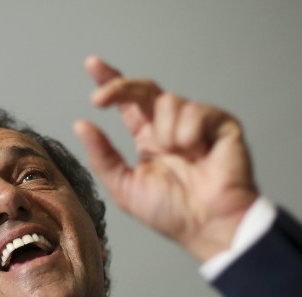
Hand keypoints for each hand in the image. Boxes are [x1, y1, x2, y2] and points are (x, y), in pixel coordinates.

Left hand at [73, 56, 258, 260]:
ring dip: (164, 130)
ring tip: (178, 155)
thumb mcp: (125, 187)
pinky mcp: (220, 123)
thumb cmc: (172, 214)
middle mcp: (170, 127)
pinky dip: (189, 132)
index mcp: (148, 140)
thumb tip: (81, 124)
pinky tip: (196, 152)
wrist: (208, 225)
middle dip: (119, 87)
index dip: (111, 83)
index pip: (128, 104)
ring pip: (167, 101)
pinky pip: (195, 110)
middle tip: (99, 99)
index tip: (92, 65)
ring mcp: (196, 124)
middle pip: (143, 90)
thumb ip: (102, 156)